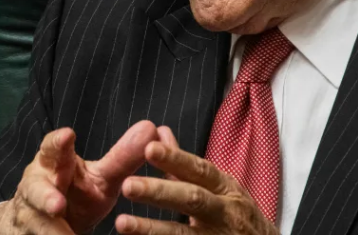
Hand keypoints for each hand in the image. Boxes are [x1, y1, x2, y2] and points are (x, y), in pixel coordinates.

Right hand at [0, 121, 160, 234]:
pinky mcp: (32, 233)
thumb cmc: (74, 192)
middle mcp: (36, 186)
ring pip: (37, 222)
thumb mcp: (100, 178)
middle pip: (35, 188)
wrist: (40, 221)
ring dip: (51, 230)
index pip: (52, 149)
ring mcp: (31, 214)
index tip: (68, 135)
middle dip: (45, 197)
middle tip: (58, 205)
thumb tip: (152, 129)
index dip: (58, 143)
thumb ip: (122, 158)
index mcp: (53, 163)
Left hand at [115, 136, 279, 234]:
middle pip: (192, 199)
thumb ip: (184, 164)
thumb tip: (159, 132)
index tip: (148, 149)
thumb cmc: (234, 214)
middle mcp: (225, 212)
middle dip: (159, 192)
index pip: (198, 169)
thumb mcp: (218, 186)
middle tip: (127, 186)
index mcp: (224, 187)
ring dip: (152, 229)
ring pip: (185, 234)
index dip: (175, 158)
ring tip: (122, 223)